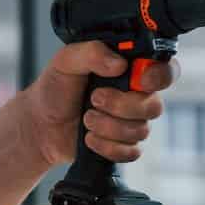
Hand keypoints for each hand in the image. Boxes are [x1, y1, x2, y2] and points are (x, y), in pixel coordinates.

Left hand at [22, 41, 180, 165]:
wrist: (40, 124)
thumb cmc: (54, 89)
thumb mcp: (66, 60)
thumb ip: (92, 52)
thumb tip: (118, 63)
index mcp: (129, 70)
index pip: (164, 71)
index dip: (159, 77)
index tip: (140, 80)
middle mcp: (135, 96)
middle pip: (154, 106)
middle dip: (121, 106)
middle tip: (94, 99)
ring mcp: (131, 122)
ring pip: (141, 130)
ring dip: (108, 127)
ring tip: (86, 118)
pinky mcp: (124, 146)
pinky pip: (131, 152)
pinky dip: (108, 147)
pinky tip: (90, 138)